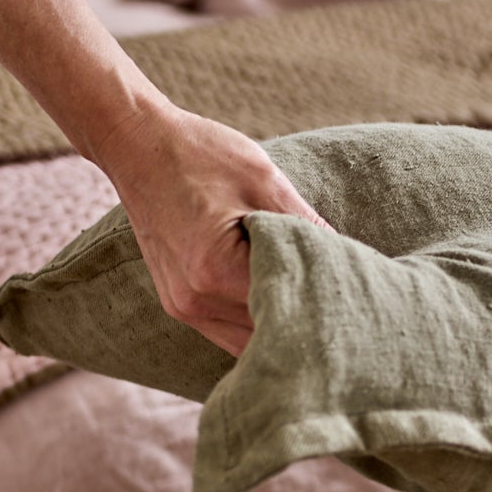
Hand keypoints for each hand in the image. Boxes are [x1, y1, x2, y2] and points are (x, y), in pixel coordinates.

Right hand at [95, 98, 330, 354]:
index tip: (356, 298)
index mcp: (217, 271)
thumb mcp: (263, 179)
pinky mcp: (179, 304)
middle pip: (267, 338)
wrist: (136, 145)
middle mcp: (196, 302)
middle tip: (348, 315)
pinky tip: (284, 309)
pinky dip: (256, 324)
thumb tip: (345, 257)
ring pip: (247, 345)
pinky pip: (227, 332)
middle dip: (307, 328)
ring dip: (281, 332)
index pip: (288, 306)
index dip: (324, 304)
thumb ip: (304, 224)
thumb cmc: (198, 154)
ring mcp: (184, 308)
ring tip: (321, 315)